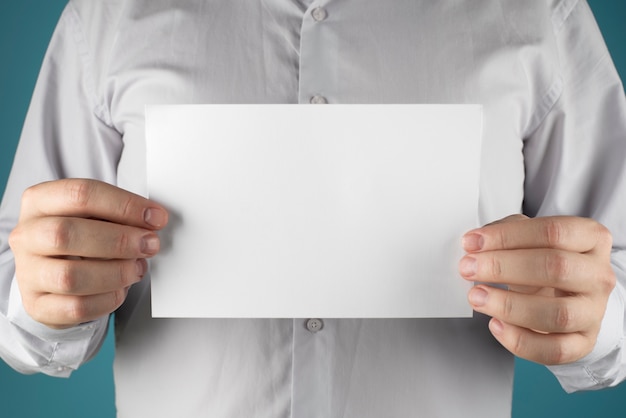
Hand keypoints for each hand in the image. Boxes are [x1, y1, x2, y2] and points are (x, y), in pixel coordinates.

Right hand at [8, 179, 168, 328]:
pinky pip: (76, 307)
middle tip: (150, 244)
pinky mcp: (37, 305)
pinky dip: (107, 299)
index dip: (124, 205)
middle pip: (67, 233)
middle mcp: (26, 235)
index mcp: (40, 202)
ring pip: (70, 276)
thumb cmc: (79, 237)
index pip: (81, 194)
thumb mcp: (94, 215)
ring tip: (137, 268)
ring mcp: (28, 272)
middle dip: (120, 240)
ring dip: (116, 273)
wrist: (51, 274)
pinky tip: (121, 289)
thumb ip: (119, 214)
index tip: (156, 217)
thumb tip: (153, 220)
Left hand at [459, 214, 614, 364]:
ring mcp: (593, 311)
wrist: (566, 296)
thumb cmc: (544, 262)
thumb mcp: (528, 238)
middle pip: (556, 267)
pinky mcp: (583, 343)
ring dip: (509, 306)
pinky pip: (554, 349)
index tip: (471, 242)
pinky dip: (520, 340)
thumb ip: (505, 233)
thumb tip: (476, 243)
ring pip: (558, 314)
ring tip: (477, 297)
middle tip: (468, 268)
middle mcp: (598, 275)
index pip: (552, 232)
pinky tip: (495, 325)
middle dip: (503, 267)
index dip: (507, 236)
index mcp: (590, 239)